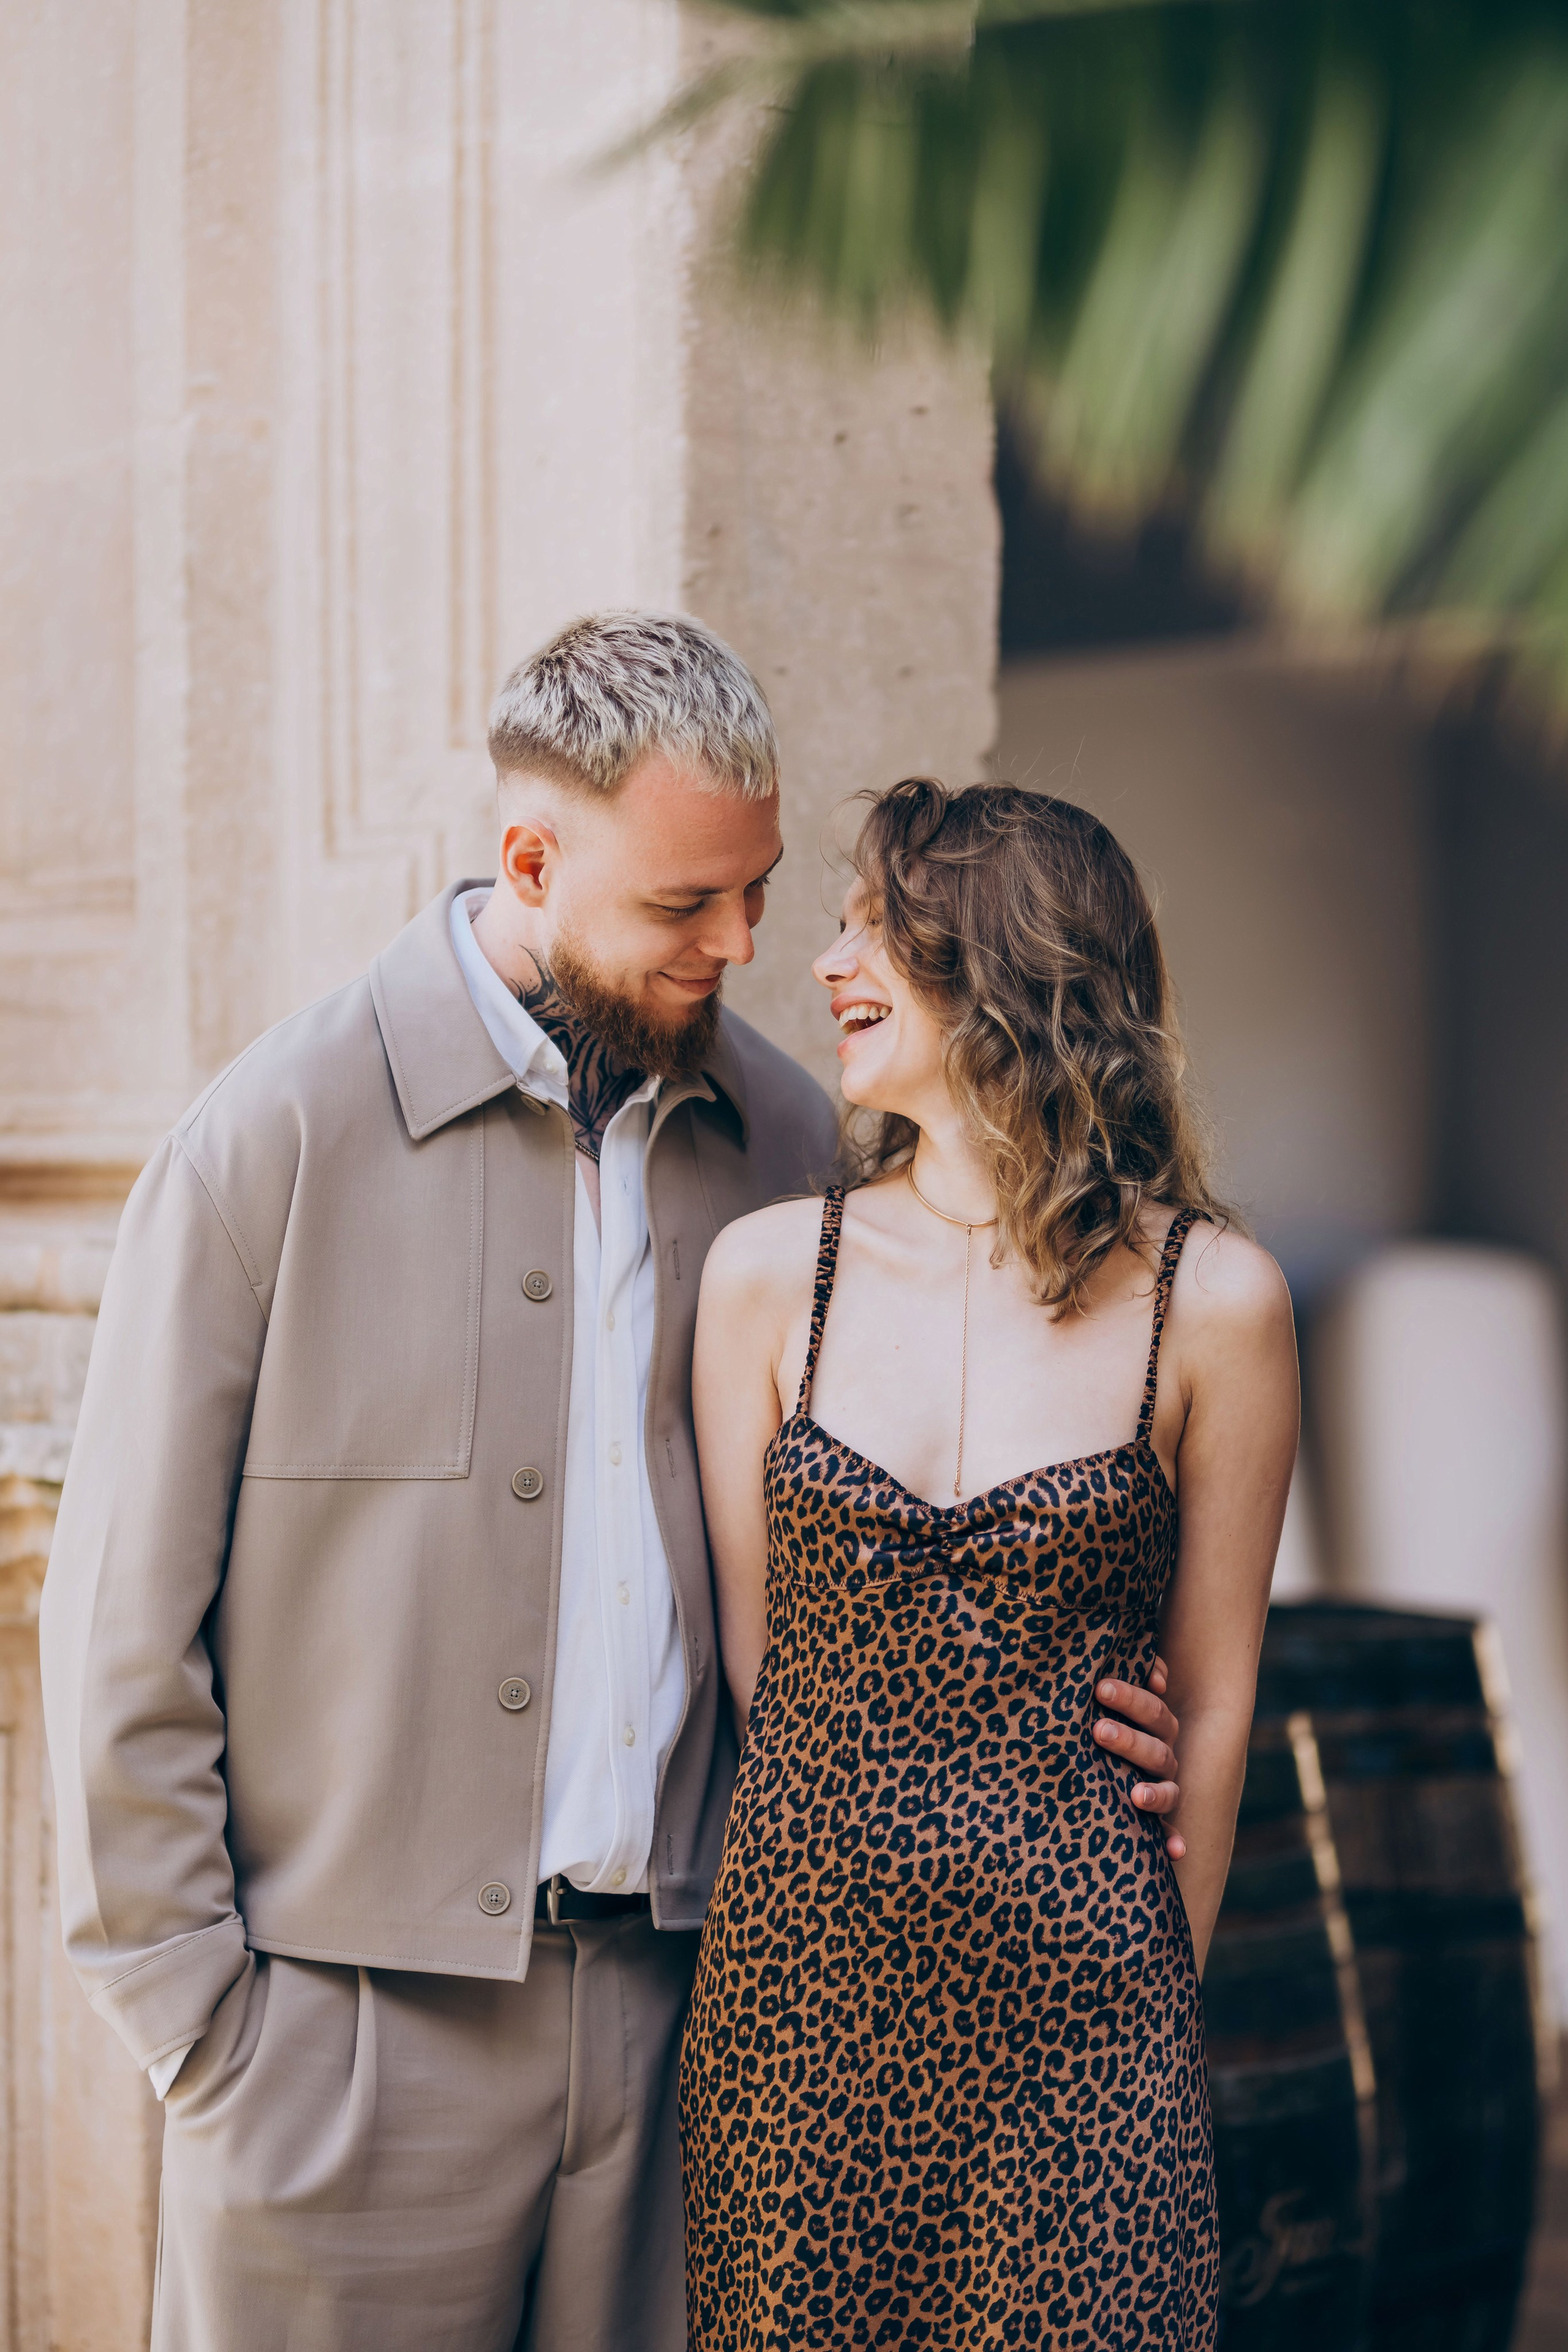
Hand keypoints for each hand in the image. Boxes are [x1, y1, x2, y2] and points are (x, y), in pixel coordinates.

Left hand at [1093, 1657, 1184, 1858]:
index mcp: (1155, 1724)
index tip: (1101, 1687)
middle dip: (1128, 1740)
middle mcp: (1163, 1754)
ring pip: (1166, 1789)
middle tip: (1098, 1731)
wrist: (1102, 1758)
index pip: (1152, 1709)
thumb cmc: (1102, 1714)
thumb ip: (1121, 1680)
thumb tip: (1151, 1672)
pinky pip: (1168, 1831)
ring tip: (1134, 1795)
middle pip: (1156, 1747)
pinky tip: (1176, 1852)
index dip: (1131, 1698)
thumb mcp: (1109, 1697)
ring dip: (1154, 1793)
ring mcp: (1163, 1786)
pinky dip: (1171, 1842)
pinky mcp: (1157, 1816)